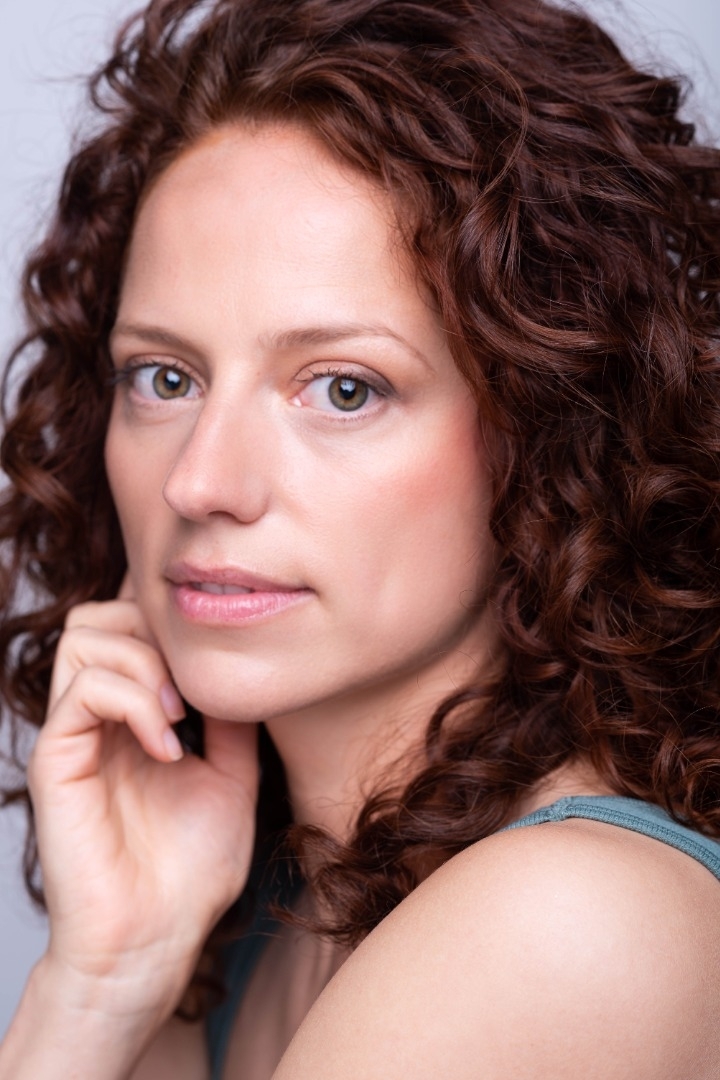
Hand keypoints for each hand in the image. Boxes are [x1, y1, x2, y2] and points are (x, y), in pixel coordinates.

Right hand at [27, 581, 258, 1016]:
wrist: (157, 940)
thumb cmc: (190, 871)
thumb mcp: (233, 778)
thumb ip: (231, 721)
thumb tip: (242, 669)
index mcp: (132, 715)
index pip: (130, 625)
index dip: (169, 624)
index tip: (215, 663)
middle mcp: (97, 717)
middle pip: (99, 614)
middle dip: (153, 630)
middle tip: (191, 688)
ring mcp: (74, 736)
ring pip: (84, 637)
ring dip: (144, 661)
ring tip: (179, 715)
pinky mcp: (57, 762)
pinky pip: (81, 692)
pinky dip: (132, 701)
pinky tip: (168, 746)